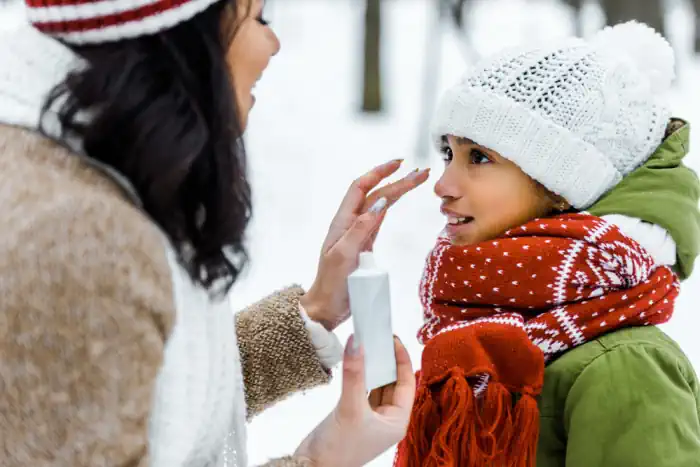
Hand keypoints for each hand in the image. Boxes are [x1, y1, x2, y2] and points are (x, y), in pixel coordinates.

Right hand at [294, 336, 415, 466]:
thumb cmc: (338, 448)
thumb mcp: (349, 408)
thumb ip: (354, 374)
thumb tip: (356, 342)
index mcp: (397, 422)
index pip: (407, 384)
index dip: (402, 360)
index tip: (392, 339)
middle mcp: (387, 420)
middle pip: (392, 383)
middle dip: (386, 361)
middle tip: (377, 338)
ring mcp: (370, 418)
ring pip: (376, 385)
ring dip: (372, 367)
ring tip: (367, 345)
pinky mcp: (353, 415)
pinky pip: (362, 390)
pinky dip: (359, 376)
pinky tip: (354, 362)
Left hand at [300, 160, 429, 329]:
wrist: (326, 307)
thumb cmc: (331, 284)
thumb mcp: (343, 256)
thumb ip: (360, 229)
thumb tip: (380, 203)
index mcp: (343, 222)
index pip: (361, 188)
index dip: (379, 172)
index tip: (400, 164)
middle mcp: (350, 224)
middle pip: (375, 194)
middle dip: (397, 180)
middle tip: (422, 173)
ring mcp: (358, 234)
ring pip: (379, 205)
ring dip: (396, 191)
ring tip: (416, 180)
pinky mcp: (364, 246)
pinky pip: (378, 221)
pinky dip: (390, 207)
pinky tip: (395, 201)